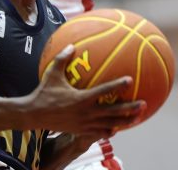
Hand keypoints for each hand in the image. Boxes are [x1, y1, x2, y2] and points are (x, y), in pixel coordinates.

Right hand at [27, 45, 145, 136]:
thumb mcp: (51, 73)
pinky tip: (117, 127)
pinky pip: (100, 132)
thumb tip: (71, 44)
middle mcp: (86, 113)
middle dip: (130, 109)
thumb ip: (62, 58)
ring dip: (124, 122)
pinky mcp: (82, 131)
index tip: (130, 80)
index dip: (118, 86)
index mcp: (82, 98)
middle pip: (114, 112)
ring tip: (137, 118)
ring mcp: (85, 124)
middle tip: (144, 104)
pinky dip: (110, 130)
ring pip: (110, 125)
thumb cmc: (43, 93)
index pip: (104, 91)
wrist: (34, 115)